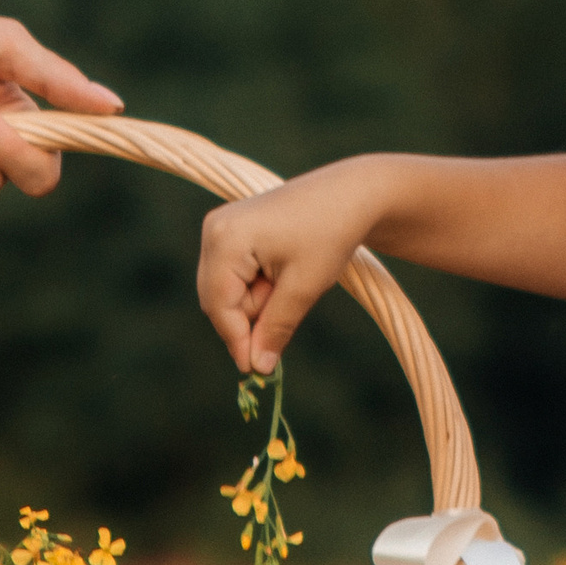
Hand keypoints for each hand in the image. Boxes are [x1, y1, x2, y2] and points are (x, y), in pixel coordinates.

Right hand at [197, 160, 391, 373]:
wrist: (351, 193)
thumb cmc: (330, 234)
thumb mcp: (304, 288)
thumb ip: (275, 328)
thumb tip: (258, 367)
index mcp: (226, 239)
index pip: (220, 305)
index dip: (237, 341)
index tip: (256, 371)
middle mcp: (214, 229)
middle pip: (217, 299)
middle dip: (249, 318)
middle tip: (285, 317)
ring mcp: (221, 227)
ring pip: (226, 290)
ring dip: (256, 301)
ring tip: (290, 284)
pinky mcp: (232, 229)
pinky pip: (234, 274)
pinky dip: (257, 286)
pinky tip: (283, 275)